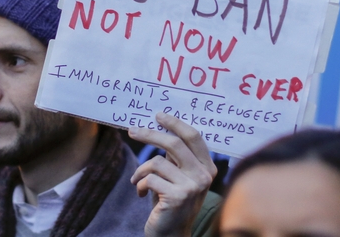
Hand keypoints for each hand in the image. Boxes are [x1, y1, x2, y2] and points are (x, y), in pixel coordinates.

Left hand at [129, 112, 216, 236]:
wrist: (171, 234)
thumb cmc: (170, 201)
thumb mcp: (177, 176)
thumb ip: (176, 156)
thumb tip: (158, 126)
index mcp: (207, 167)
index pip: (193, 136)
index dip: (175, 123)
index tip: (158, 115)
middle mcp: (204, 176)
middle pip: (174, 143)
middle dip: (150, 134)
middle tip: (132, 130)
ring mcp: (192, 187)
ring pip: (156, 162)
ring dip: (140, 171)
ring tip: (137, 181)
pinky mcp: (177, 197)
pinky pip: (149, 178)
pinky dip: (139, 184)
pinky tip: (141, 194)